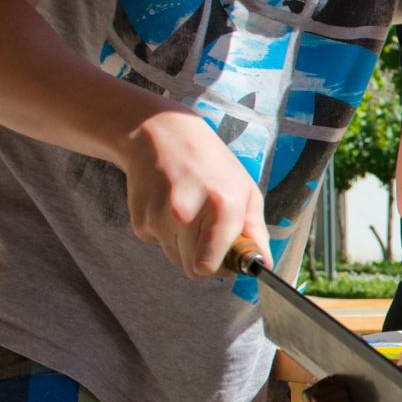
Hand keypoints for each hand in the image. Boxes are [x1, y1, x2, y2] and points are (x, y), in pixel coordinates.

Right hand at [120, 109, 266, 279]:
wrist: (161, 133)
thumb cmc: (210, 161)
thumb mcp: (245, 190)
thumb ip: (255, 231)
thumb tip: (263, 265)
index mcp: (222, 208)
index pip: (211, 268)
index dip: (220, 266)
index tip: (225, 256)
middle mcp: (188, 215)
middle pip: (192, 269)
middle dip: (202, 256)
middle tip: (207, 229)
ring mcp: (159, 217)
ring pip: (174, 257)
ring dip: (183, 243)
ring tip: (188, 210)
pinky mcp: (139, 218)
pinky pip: (156, 242)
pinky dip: (164, 231)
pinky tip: (168, 203)